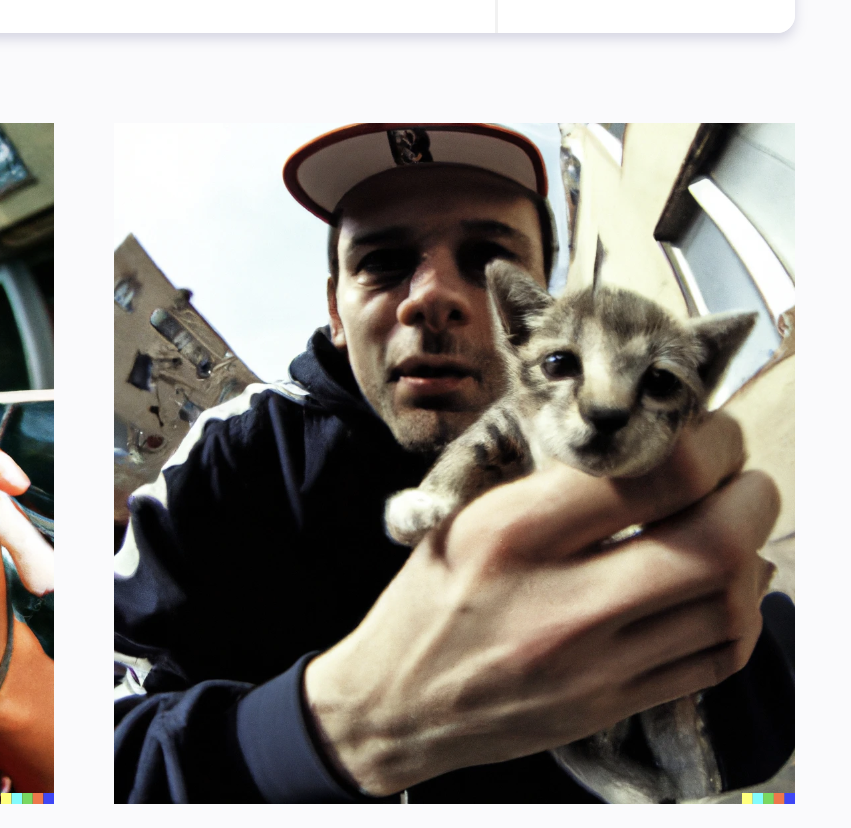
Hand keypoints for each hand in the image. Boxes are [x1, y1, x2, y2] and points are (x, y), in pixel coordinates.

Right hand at [305, 416, 775, 795]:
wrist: (394, 704)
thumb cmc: (429, 601)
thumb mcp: (465, 521)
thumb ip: (554, 489)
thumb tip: (655, 447)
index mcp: (509, 534)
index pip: (656, 474)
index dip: (712, 444)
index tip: (712, 438)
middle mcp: (555, 602)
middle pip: (713, 541)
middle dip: (751, 497)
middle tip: (741, 482)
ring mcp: (590, 664)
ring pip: (727, 602)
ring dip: (748, 555)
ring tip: (731, 534)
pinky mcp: (611, 706)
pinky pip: (718, 658)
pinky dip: (739, 615)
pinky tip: (719, 592)